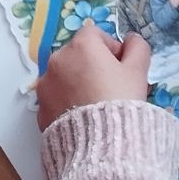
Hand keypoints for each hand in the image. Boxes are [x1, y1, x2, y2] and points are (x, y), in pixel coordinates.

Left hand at [35, 21, 150, 131]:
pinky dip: (67, 101)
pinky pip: (56, 97)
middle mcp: (57, 60)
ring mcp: (45, 85)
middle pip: (78, 54)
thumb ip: (137, 47)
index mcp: (81, 46)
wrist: (100, 145)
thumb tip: (132, 41)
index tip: (121, 67)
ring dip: (78, 82)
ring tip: (96, 104)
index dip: (110, 48)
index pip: (95, 34)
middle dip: (93, 65)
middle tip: (111, 87)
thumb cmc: (120, 101)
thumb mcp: (138, 72)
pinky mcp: (40, 108)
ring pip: (65, 76)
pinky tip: (83, 116)